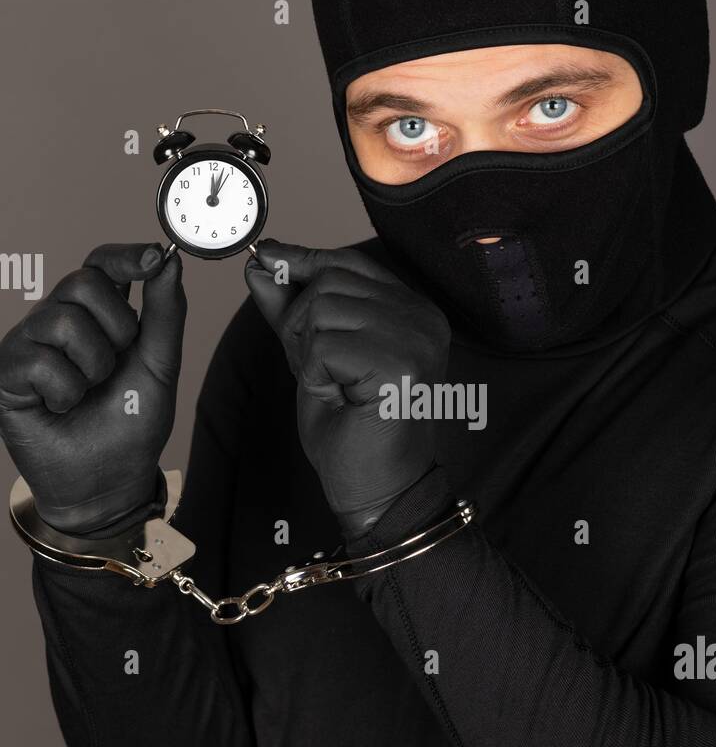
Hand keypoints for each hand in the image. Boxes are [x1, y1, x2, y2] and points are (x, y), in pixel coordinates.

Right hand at [0, 243, 185, 533]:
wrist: (109, 481)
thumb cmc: (130, 423)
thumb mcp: (159, 365)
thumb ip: (164, 313)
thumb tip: (168, 260)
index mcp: (96, 316)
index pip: (100, 264)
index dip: (123, 255)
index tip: (152, 257)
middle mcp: (58, 321)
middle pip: (83, 282)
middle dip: (116, 327)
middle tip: (116, 365)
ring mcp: (29, 344)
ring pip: (63, 321)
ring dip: (93, 367)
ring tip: (88, 392)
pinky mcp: (6, 372)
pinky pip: (40, 361)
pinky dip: (65, 392)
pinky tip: (62, 407)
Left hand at [245, 240, 450, 537]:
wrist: (379, 490)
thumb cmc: (354, 431)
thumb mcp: (316, 358)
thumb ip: (293, 311)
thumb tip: (261, 265)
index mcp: (413, 310)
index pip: (351, 262)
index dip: (305, 259)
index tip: (268, 257)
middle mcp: (422, 317)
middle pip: (332, 280)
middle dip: (301, 320)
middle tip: (315, 368)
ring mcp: (415, 337)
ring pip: (324, 308)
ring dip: (309, 351)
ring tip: (334, 387)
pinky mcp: (398, 362)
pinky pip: (325, 345)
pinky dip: (316, 375)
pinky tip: (339, 399)